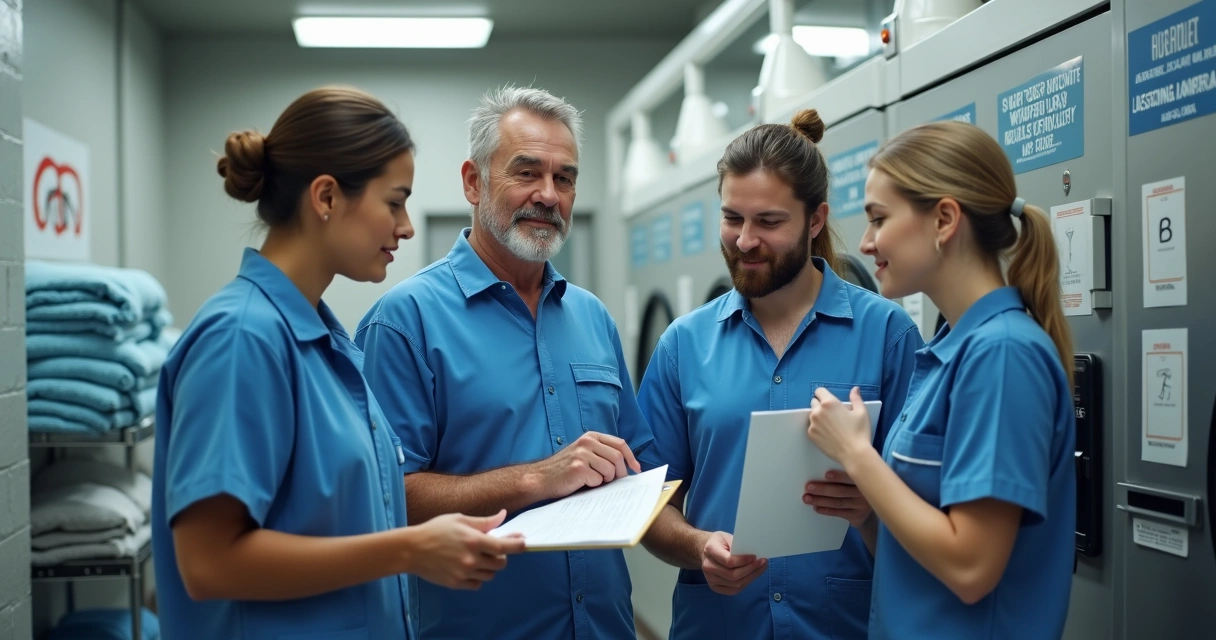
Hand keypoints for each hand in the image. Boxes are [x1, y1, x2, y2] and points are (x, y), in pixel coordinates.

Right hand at [406, 509, 525, 589]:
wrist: (411, 549)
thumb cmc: (435, 530)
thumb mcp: (460, 520)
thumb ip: (485, 522)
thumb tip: (503, 516)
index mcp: (474, 541)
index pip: (505, 547)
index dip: (518, 545)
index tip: (523, 543)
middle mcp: (472, 559)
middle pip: (501, 564)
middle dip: (501, 556)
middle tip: (492, 549)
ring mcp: (464, 573)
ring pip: (490, 575)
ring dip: (489, 567)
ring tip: (477, 557)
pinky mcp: (456, 584)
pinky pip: (477, 584)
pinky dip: (477, 577)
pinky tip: (468, 567)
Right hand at [537, 431, 640, 498]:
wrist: (541, 478)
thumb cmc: (564, 470)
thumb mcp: (584, 454)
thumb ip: (602, 454)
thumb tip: (627, 468)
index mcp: (591, 436)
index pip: (620, 444)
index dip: (631, 458)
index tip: (636, 469)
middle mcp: (587, 442)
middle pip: (618, 457)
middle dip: (620, 473)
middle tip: (615, 482)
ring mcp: (582, 454)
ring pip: (610, 470)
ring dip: (606, 480)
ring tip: (594, 482)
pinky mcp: (578, 467)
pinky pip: (598, 479)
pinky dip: (594, 485)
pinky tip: (583, 484)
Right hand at [700, 531, 766, 595]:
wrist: (707, 551)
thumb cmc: (720, 542)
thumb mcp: (727, 537)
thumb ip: (738, 545)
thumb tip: (756, 554)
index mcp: (710, 550)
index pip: (729, 561)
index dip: (744, 561)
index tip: (755, 557)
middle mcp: (708, 566)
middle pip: (733, 575)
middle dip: (751, 570)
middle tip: (762, 562)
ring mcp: (710, 579)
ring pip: (735, 584)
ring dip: (751, 577)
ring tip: (760, 569)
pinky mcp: (715, 587)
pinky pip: (734, 590)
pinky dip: (746, 583)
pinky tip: (752, 575)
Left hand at [804, 470, 873, 527]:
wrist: (875, 503)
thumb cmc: (858, 485)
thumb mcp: (858, 475)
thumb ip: (848, 471)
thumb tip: (828, 459)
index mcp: (864, 479)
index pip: (850, 478)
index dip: (839, 476)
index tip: (826, 475)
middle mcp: (864, 493)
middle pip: (840, 491)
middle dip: (822, 489)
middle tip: (808, 487)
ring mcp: (861, 506)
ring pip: (837, 502)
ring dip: (820, 500)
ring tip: (807, 498)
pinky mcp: (857, 516)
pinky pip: (839, 513)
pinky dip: (826, 510)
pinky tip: (816, 507)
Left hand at [807, 387, 872, 466]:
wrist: (854, 454)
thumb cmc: (859, 432)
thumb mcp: (861, 412)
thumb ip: (856, 398)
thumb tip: (854, 389)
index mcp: (829, 403)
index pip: (819, 391)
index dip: (825, 395)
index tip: (832, 402)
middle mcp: (817, 411)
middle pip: (814, 402)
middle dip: (821, 405)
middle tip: (833, 414)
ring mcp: (812, 424)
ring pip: (812, 415)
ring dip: (819, 417)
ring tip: (831, 426)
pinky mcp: (810, 435)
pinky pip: (811, 426)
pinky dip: (817, 428)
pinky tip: (828, 434)